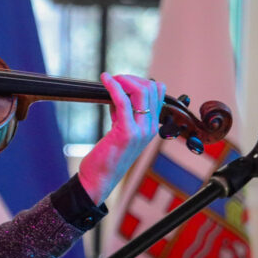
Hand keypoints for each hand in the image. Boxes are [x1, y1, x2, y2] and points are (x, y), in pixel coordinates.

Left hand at [78, 73, 165, 204]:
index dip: (140, 81)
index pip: (157, 93)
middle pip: (152, 88)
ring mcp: (141, 131)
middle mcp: (151, 127)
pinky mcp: (127, 133)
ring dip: (123, 80)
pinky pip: (123, 102)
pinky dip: (113, 86)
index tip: (122, 81)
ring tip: (109, 80)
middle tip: (114, 80)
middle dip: (131, 78)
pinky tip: (105, 79)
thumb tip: (117, 92)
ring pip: (142, 92)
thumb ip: (122, 112)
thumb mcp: (119, 129)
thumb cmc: (107, 155)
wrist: (100, 179)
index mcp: (151, 126)